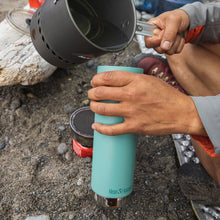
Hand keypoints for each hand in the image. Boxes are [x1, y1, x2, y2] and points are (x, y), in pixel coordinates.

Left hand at [88, 71, 205, 135]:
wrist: (182, 113)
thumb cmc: (168, 96)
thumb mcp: (151, 80)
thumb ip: (133, 79)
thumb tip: (117, 81)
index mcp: (136, 81)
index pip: (108, 77)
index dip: (96, 79)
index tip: (94, 82)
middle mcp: (131, 95)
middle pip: (101, 92)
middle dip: (91, 93)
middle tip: (91, 94)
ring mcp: (132, 111)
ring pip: (103, 109)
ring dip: (93, 107)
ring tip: (94, 106)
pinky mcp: (134, 126)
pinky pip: (112, 129)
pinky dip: (101, 128)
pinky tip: (96, 126)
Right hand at [145, 9, 189, 54]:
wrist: (186, 19)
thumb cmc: (177, 16)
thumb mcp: (173, 21)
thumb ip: (169, 33)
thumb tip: (164, 47)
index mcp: (151, 29)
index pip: (148, 42)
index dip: (156, 40)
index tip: (163, 32)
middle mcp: (155, 38)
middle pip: (158, 49)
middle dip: (168, 42)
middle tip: (172, 31)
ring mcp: (162, 44)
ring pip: (168, 51)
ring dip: (175, 42)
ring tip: (176, 33)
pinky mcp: (169, 47)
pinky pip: (175, 51)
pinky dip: (180, 44)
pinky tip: (179, 37)